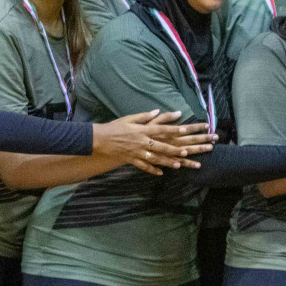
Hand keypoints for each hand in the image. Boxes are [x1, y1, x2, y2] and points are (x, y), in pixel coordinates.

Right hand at [91, 110, 216, 175]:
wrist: (99, 139)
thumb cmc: (114, 127)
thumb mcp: (129, 118)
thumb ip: (145, 116)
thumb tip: (158, 111)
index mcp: (141, 130)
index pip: (161, 129)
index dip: (173, 129)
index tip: (185, 129)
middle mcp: (141, 142)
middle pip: (161, 146)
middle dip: (174, 149)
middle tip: (186, 151)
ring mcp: (136, 152)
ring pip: (155, 158)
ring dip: (167, 162)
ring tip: (178, 165)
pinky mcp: (131, 160)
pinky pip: (144, 167)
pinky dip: (152, 170)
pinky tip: (161, 173)